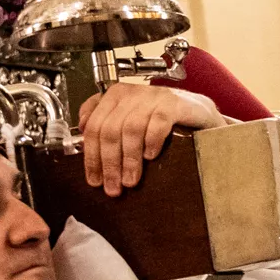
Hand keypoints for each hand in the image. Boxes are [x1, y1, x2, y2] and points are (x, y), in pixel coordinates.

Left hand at [77, 82, 225, 195]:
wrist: (197, 111)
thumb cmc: (162, 117)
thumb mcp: (130, 117)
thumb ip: (106, 121)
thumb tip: (83, 134)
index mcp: (114, 96)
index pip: (93, 126)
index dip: (91, 156)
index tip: (94, 179)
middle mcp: (131, 94)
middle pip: (109, 130)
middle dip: (109, 163)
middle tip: (113, 186)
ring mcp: (152, 97)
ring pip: (130, 129)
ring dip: (129, 159)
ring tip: (131, 179)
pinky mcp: (174, 104)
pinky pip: (158, 123)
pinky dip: (152, 141)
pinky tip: (151, 156)